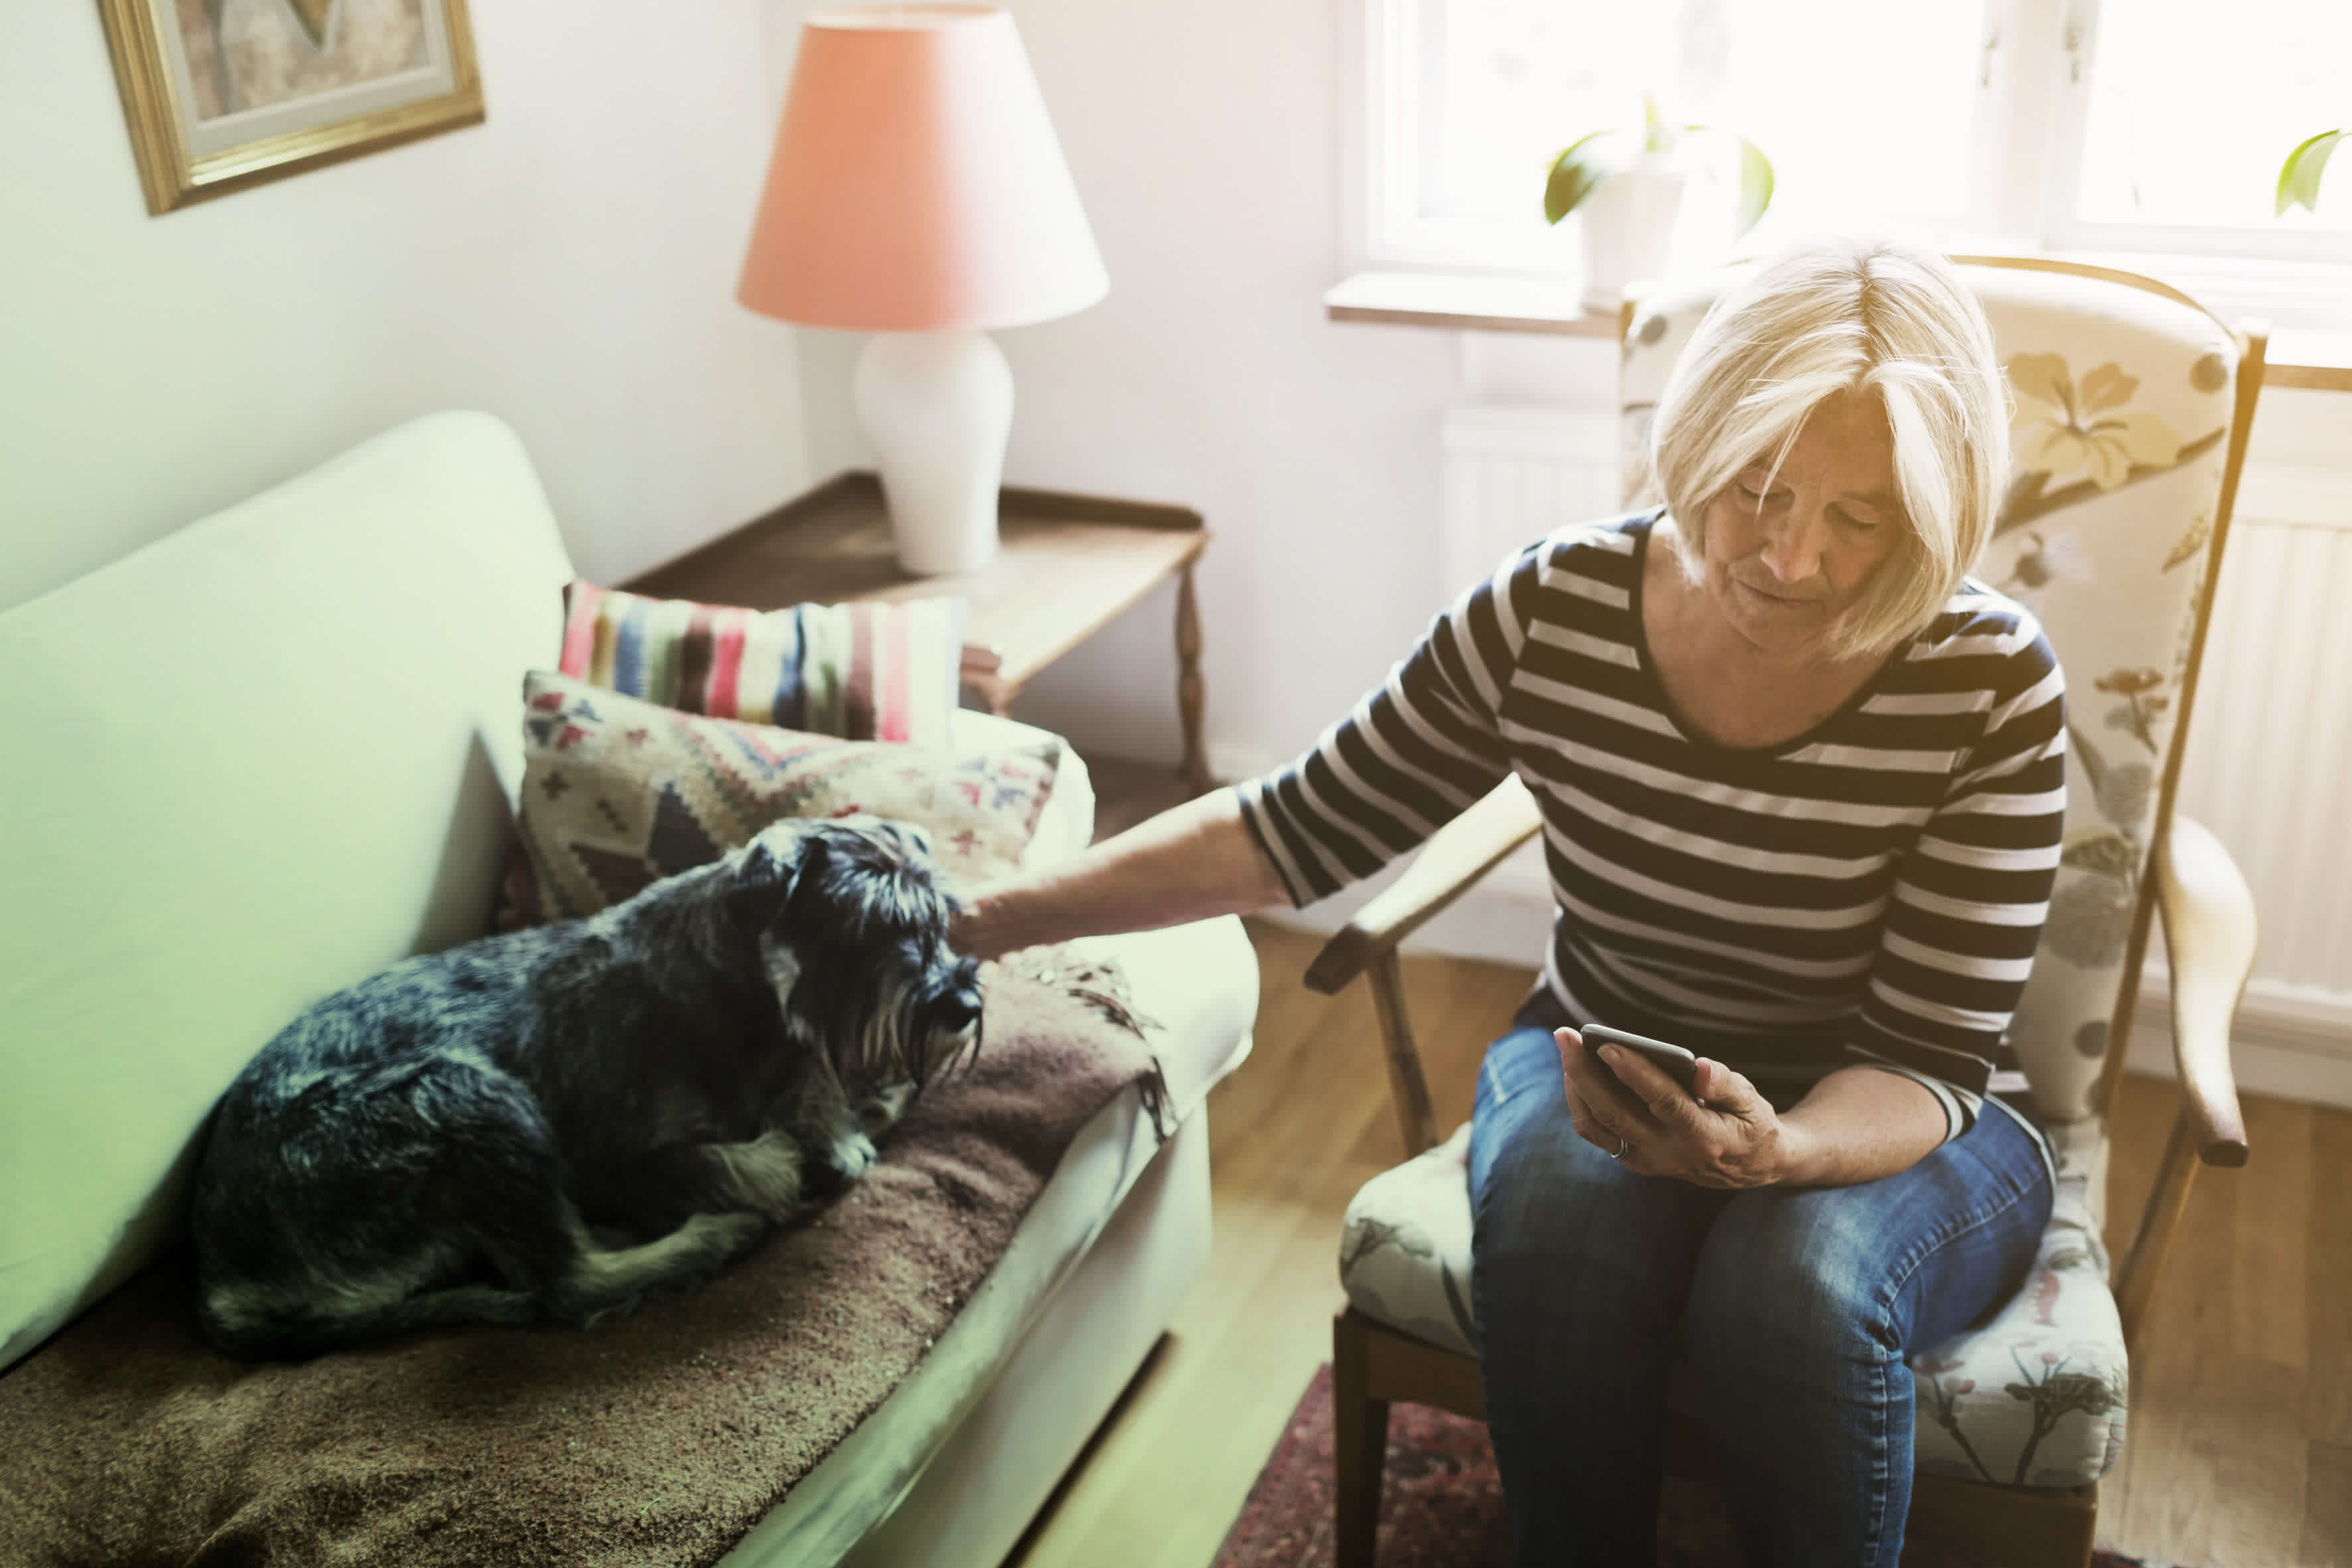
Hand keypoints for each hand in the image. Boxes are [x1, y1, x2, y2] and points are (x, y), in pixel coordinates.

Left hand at [1555, 1028, 1798, 1188]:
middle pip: (1615, 1114)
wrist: (1749, 1166)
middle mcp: (1669, 1155)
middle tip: (1565, 1035)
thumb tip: (1700, 1068)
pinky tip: (1576, 1071)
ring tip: (1567, 1046)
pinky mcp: (1633, 1160)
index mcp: (1704, 1138)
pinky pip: (1596, 1132)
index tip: (1607, 1045)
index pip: (1663, 1103)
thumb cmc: (1749, 1122)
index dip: (1635, 1073)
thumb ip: (1726, 1085)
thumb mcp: (1751, 1101)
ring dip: (1575, 1085)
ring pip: (1597, 1126)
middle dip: (1585, 1072)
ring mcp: (1647, 1161)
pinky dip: (1580, 1101)